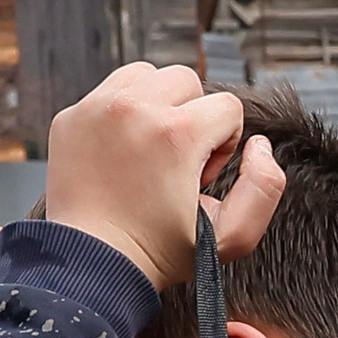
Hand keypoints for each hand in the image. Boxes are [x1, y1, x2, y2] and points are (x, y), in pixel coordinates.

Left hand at [42, 61, 282, 296]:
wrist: (92, 263)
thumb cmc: (160, 253)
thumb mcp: (233, 237)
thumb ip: (265, 187)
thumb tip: (260, 145)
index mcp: (174, 133)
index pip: (228, 106)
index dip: (225, 144)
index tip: (202, 176)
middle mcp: (133, 109)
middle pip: (187, 80)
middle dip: (193, 116)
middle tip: (179, 161)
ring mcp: (96, 108)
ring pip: (146, 74)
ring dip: (158, 104)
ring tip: (153, 148)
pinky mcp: (71, 116)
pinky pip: (109, 90)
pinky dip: (124, 111)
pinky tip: (126, 150)